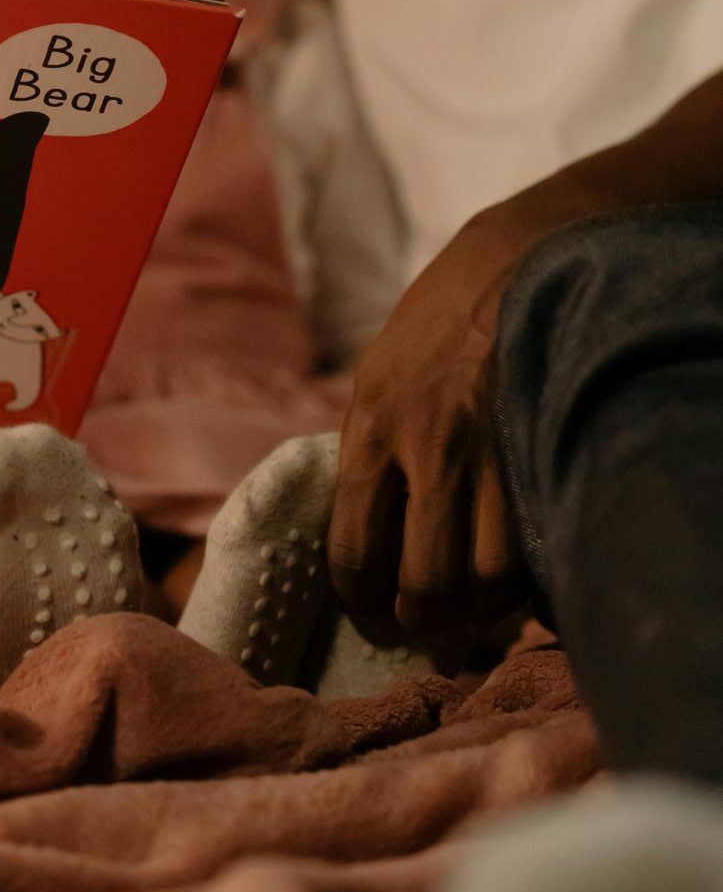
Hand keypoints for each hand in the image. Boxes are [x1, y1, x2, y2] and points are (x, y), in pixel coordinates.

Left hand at [328, 204, 530, 644]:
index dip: (364, 603)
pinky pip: (536, 546)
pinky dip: (528, 582)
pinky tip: (520, 585)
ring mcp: (489, 449)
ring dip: (482, 617)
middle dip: (424, 624)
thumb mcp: (379, 374)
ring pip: (487, 580)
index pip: (353, 550)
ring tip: (477, 621)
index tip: (375, 618)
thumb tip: (372, 541)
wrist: (516, 258)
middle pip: (423, 581)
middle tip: (430, 632)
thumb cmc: (438, 319)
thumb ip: (371, 452)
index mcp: (369, 424)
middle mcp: (424, 444)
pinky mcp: (539, 447)